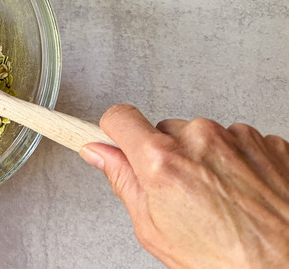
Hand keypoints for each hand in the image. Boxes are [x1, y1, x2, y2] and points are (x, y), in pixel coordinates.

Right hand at [81, 104, 288, 268]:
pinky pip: (237, 142)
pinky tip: (241, 194)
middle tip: (180, 193)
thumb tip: (100, 154)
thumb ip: (123, 181)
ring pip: (203, 136)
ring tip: (218, 199)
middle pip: (164, 130)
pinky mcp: (267, 142)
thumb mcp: (154, 229)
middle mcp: (200, 139)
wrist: (286, 268)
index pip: (120, 117)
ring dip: (204, 159)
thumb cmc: (227, 261)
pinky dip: (236, 162)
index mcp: (163, 160)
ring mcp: (237, 137)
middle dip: (166, 155)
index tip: (115, 141)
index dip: (114, 132)